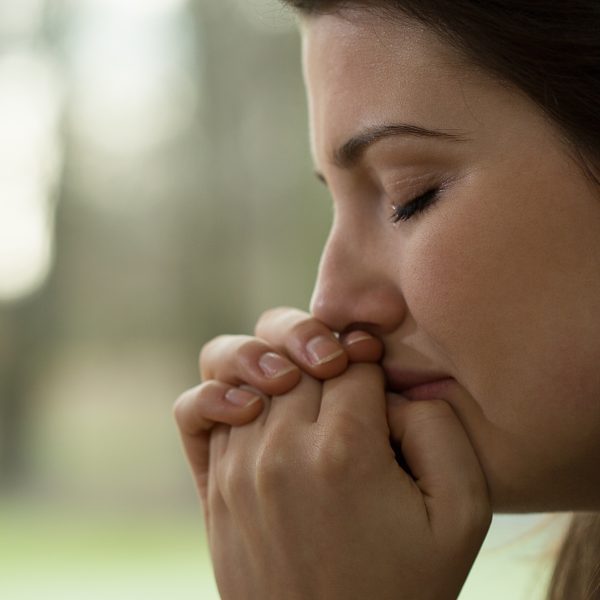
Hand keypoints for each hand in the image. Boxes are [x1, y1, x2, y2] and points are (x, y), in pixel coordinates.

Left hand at [204, 363, 490, 599]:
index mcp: (343, 452)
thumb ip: (439, 430)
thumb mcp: (460, 512)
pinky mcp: (214, 487)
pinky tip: (251, 404)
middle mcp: (280, 452)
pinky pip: (196, 410)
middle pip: (298, 355)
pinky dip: (219, 391)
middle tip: (347, 370)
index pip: (351, 360)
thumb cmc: (406, 585)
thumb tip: (394, 389)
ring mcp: (238, 468)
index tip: (378, 372)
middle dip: (327, 351)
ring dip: (278, 362)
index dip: (371, 356)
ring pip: (246, 369)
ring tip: (306, 382)